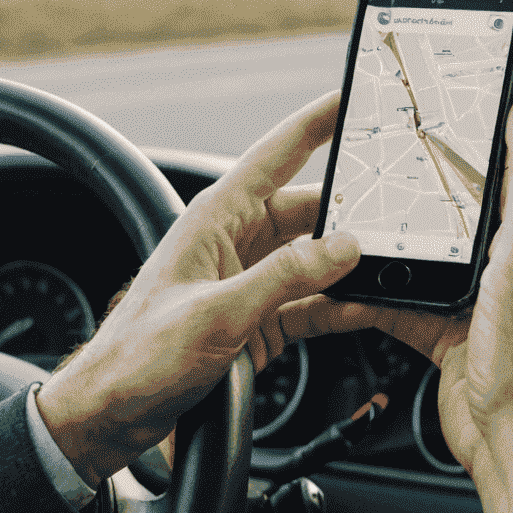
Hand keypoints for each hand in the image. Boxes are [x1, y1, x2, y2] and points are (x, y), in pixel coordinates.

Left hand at [36, 91, 379, 486]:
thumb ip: (282, 278)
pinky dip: (342, 303)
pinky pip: (313, 300)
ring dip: (352, 262)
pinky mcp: (260, 318)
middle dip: (354, 209)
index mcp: (216, 219)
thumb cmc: (139, 357)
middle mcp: (235, 242)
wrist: (113, 413)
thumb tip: (341, 247)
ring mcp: (250, 281)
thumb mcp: (216, 313)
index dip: (317, 122)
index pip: (277, 154)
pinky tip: (370, 305)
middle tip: (400, 207)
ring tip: (396, 261)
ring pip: (317, 257)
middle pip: (309, 210)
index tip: (354, 98)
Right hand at [367, 89, 512, 512]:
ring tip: (371, 230)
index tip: (446, 126)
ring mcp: (488, 317)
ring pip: (435, 268)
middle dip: (431, 207)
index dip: (481, 156)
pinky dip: (387, 300)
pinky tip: (362, 289)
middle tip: (393, 179)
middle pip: (467, 225)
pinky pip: (414, 312)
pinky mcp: (457, 349)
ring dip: (404, 254)